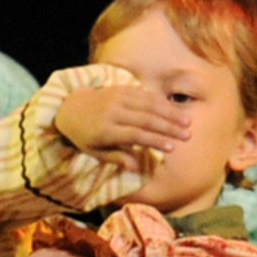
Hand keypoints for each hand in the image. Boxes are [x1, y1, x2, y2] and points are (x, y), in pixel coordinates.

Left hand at [52, 81, 189, 164]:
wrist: (70, 108)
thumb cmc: (85, 136)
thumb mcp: (95, 152)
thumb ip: (117, 157)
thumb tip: (137, 167)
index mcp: (105, 130)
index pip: (134, 135)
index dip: (154, 141)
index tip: (171, 149)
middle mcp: (113, 112)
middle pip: (145, 119)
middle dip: (169, 128)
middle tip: (186, 136)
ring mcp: (118, 98)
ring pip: (149, 104)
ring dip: (170, 113)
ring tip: (186, 122)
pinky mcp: (122, 89)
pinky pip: (145, 94)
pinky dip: (161, 102)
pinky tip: (175, 109)